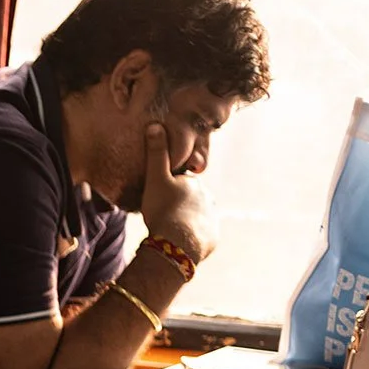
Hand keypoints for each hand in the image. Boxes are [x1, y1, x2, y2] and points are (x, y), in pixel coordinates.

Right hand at [140, 121, 217, 264]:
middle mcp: (208, 199)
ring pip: (198, 217)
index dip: (171, 187)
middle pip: (192, 199)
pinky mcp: (213, 238)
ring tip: (170, 231)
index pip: (183, 182)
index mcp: (194, 184)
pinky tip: (180, 243)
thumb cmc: (164, 209)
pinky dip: (193, 238)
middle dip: (181, 204)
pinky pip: (202, 236)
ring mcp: (212, 219)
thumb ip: (156, 154)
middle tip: (163, 215)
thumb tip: (155, 124)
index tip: (160, 195)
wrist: (178, 244)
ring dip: (187, 221)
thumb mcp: (155, 179)